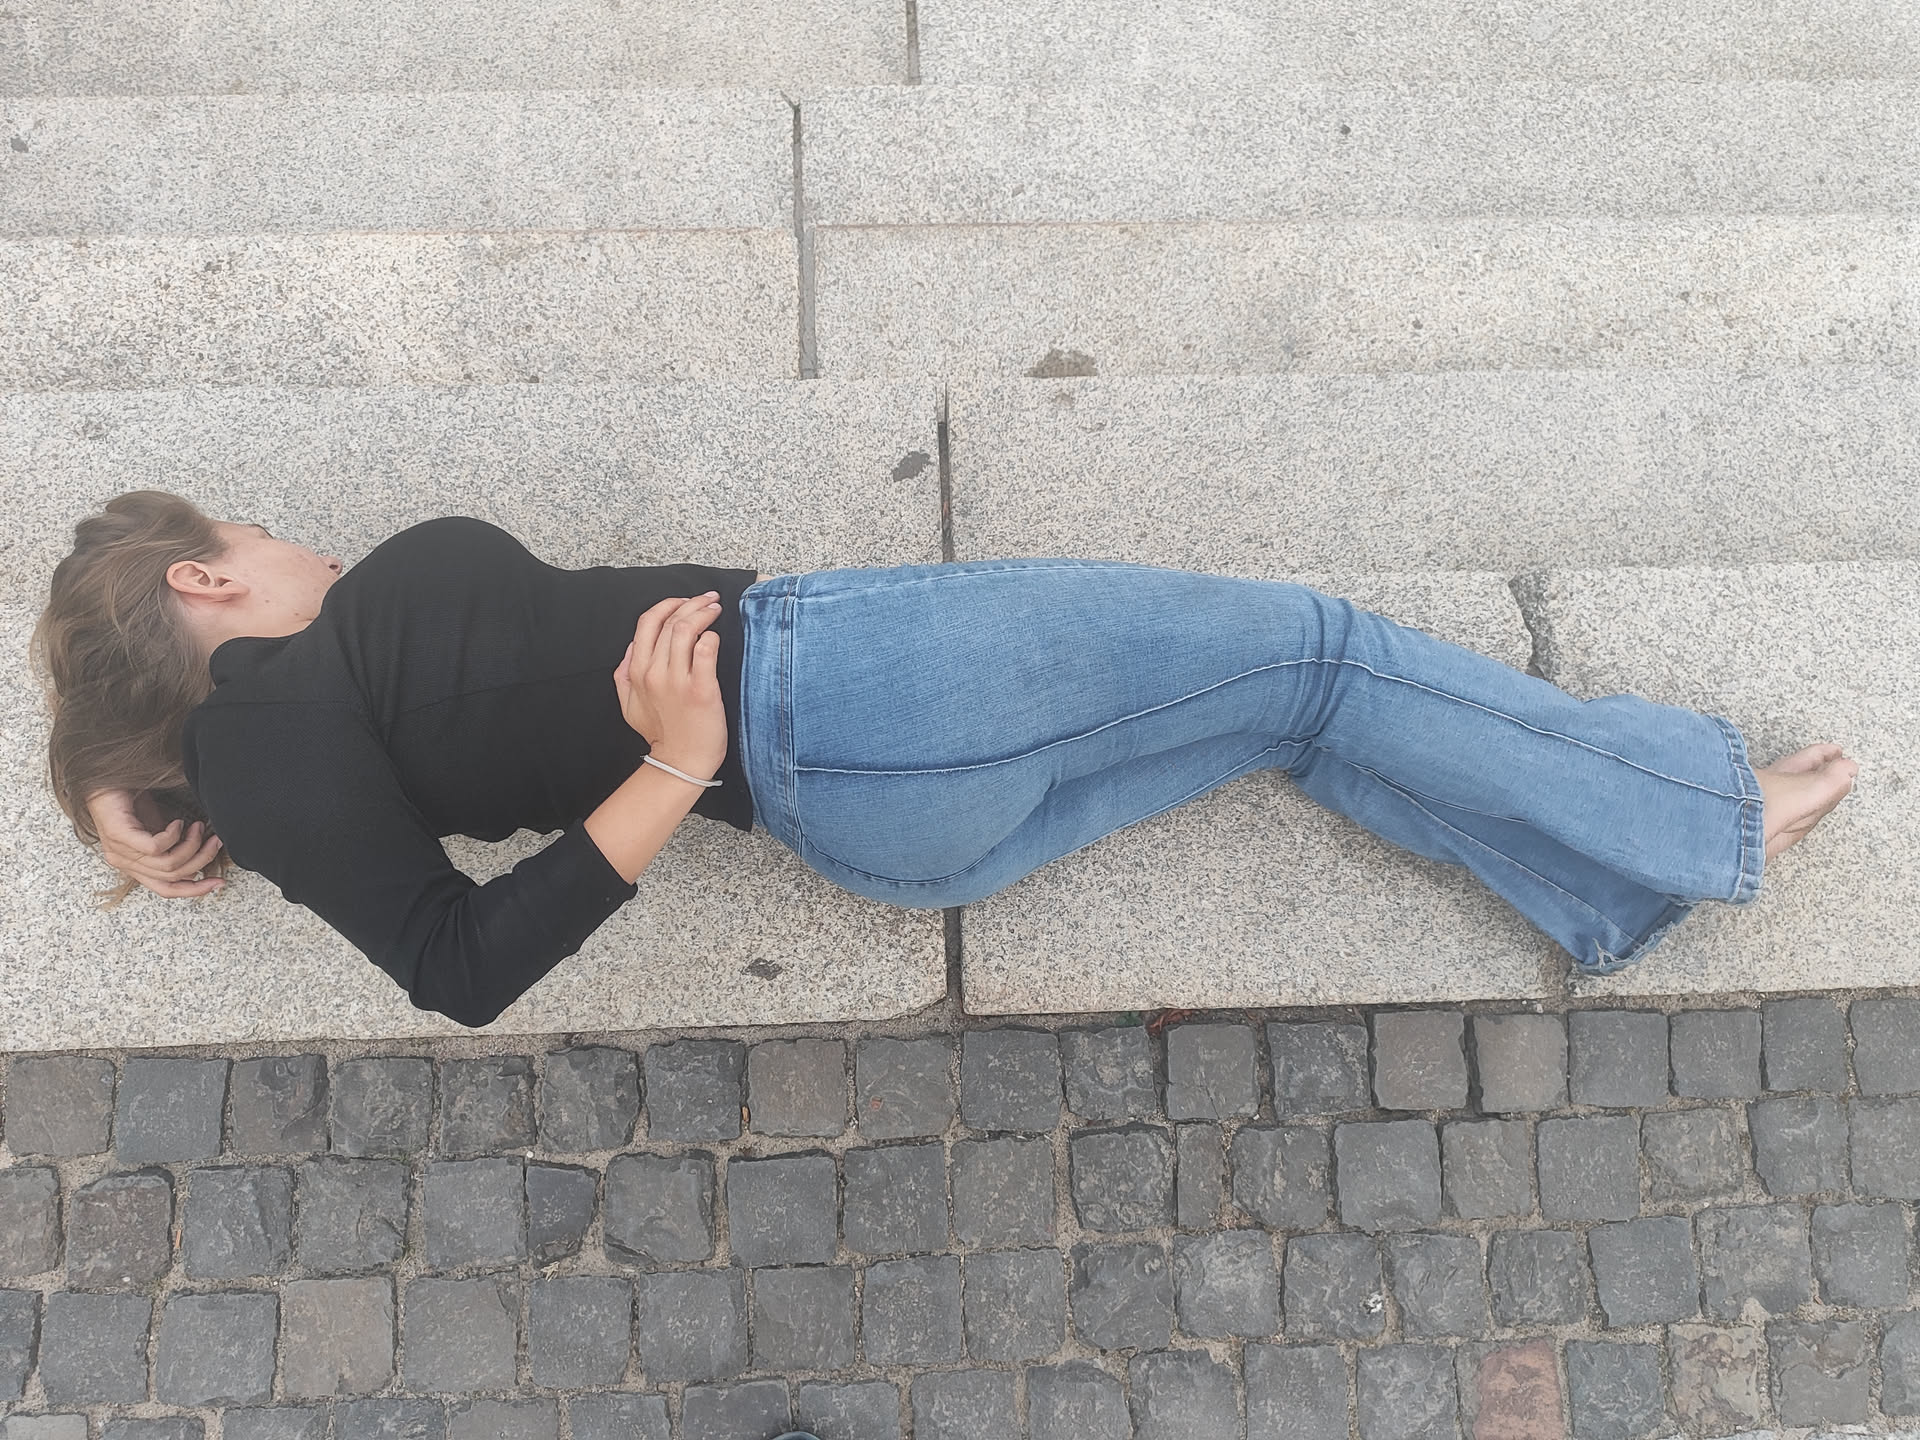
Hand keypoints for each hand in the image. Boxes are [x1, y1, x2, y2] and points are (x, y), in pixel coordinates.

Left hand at [84, 789, 225, 898]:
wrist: (104, 779)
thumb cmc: (129, 801)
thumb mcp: (157, 829)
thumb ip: (173, 848)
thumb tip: (198, 860)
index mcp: (133, 866)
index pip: (166, 889)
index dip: (195, 890)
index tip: (218, 883)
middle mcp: (125, 863)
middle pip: (172, 876)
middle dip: (201, 860)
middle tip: (214, 841)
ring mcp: (120, 851)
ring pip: (167, 864)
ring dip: (191, 845)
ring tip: (197, 827)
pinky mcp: (119, 836)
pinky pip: (156, 847)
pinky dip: (174, 836)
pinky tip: (178, 823)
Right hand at [613, 592, 727, 778]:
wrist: (681, 762)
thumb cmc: (661, 733)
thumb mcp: (629, 704)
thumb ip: (624, 674)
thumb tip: (632, 647)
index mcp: (637, 671)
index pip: (648, 622)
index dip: (667, 604)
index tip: (683, 601)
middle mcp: (655, 672)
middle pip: (670, 621)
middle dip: (692, 603)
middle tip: (708, 599)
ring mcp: (678, 680)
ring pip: (687, 630)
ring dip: (703, 612)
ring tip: (716, 609)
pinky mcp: (702, 690)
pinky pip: (706, 650)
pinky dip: (711, 636)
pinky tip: (716, 636)